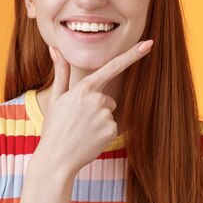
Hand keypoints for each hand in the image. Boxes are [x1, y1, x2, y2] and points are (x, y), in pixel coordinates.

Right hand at [33, 40, 153, 177]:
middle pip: (107, 98)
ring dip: (98, 120)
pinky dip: (102, 133)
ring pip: (109, 113)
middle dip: (96, 107)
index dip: (132, 55)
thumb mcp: (56, 98)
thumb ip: (61, 72)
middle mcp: (98, 99)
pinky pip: (112, 126)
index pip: (112, 67)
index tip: (148, 44)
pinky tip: (89, 138)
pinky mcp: (112, 130)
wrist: (56, 158)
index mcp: (84, 88)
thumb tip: (55, 49)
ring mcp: (106, 115)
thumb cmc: (54, 127)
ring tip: (81, 130)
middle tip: (77, 120)